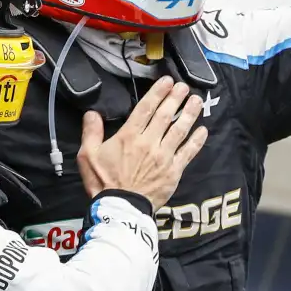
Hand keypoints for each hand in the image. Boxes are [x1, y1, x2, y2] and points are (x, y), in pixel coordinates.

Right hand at [77, 76, 208, 209]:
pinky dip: (197, 141)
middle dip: (176, 98)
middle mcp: (148, 142)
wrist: (120, 209)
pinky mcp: (173, 171)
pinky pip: (188, 153)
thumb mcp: (87, 156)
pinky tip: (203, 130)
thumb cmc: (103, 183)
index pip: (146, 108)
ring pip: (180, 130)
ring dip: (190, 113)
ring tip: (197, 100)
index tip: (167, 81)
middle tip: (184, 86)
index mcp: (129, 137)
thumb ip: (90, 132)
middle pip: (165, 115)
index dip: (157, 93)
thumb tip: (91, 113)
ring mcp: (163, 156)